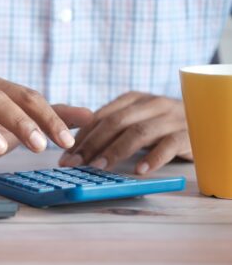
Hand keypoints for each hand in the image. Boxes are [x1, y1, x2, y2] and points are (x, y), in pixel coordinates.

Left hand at [59, 91, 192, 174]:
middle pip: (115, 122)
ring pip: (138, 132)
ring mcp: (170, 117)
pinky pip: (169, 145)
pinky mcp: (188, 133)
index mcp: (133, 99)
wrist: (205, 120)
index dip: (81, 136)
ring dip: (115, 151)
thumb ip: (111, 126)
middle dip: (91, 144)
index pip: (101, 116)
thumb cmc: (160, 125)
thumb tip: (75, 143)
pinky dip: (153, 158)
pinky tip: (139, 171)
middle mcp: (150, 104)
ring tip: (99, 167)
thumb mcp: (135, 119)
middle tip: (75, 163)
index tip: (66, 155)